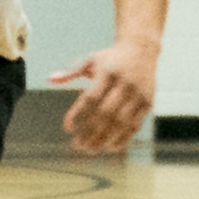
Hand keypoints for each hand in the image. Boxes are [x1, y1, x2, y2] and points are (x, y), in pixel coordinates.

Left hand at [50, 38, 156, 154]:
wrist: (141, 49)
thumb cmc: (110, 58)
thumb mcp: (90, 60)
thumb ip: (71, 71)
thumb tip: (50, 79)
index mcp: (108, 73)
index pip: (91, 97)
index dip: (78, 114)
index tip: (67, 128)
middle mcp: (125, 84)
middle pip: (106, 113)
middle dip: (92, 131)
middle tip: (77, 145)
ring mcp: (139, 95)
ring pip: (122, 122)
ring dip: (106, 138)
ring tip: (91, 149)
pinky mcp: (148, 103)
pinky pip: (136, 124)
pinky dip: (124, 137)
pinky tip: (111, 146)